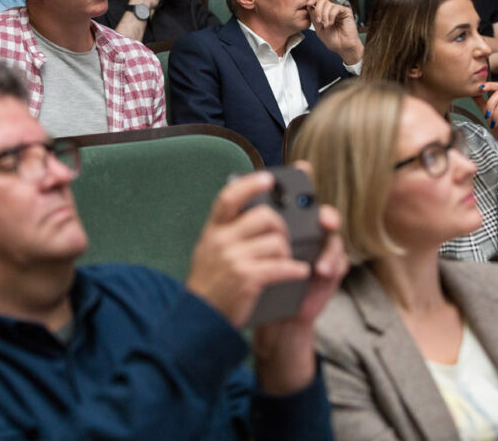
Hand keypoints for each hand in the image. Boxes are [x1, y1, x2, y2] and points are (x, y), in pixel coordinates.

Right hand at [186, 172, 309, 329]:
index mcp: (213, 230)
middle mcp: (221, 240)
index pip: (229, 197)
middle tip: (284, 237)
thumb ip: (226, 231)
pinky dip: (295, 269)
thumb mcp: (208, 250)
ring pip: (276, 242)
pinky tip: (299, 272)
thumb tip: (254, 212)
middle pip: (264, 217)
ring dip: (287, 253)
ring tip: (286, 261)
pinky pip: (281, 266)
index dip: (250, 184)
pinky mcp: (247, 279)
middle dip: (282, 226)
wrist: (199, 318)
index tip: (268, 178)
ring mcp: (234, 259)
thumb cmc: (209, 284)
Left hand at [253, 163, 346, 394]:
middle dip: (321, 210)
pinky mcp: (328, 270)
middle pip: (316, 210)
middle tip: (320, 216)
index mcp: (280, 220)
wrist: (263, 314)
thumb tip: (236, 201)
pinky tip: (319, 270)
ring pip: (330, 235)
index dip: (298, 179)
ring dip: (327, 242)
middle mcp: (302, 230)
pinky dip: (330, 264)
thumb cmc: (251, 278)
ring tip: (319, 255)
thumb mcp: (242, 251)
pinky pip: (336, 261)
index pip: (291, 195)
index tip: (301, 167)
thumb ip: (243, 227)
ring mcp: (317, 248)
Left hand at [307, 0, 361, 64]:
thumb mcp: (319, 29)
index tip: (308, 5)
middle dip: (318, 9)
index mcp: (324, 13)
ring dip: (324, 15)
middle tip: (319, 21)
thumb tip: (309, 7)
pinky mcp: (346, 11)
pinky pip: (336, 8)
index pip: (317, 2)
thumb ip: (314, 18)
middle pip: (322, 0)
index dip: (312, 1)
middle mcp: (331, 10)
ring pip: (328, 4)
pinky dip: (331, 16)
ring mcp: (339, 10)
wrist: (343, 47)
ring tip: (326, 25)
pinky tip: (331, 23)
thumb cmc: (333, 40)